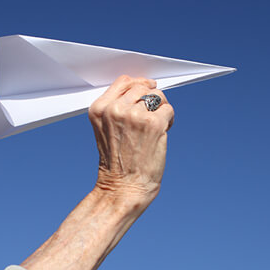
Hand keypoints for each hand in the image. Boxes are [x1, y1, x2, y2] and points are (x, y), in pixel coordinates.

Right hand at [88, 75, 174, 205]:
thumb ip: (118, 107)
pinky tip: (162, 133)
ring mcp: (135, 115)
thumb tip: (144, 88)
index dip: (139, 84)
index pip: (123, 81)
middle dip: (151, 99)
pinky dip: (169, 120)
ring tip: (156, 126)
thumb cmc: (117, 162)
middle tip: (152, 116)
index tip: (147, 89)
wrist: (123, 188)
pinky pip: (168, 109)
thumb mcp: (106, 129)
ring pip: (157, 96)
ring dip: (161, 109)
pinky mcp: (153, 124)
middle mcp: (115, 109)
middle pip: (142, 87)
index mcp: (100, 109)